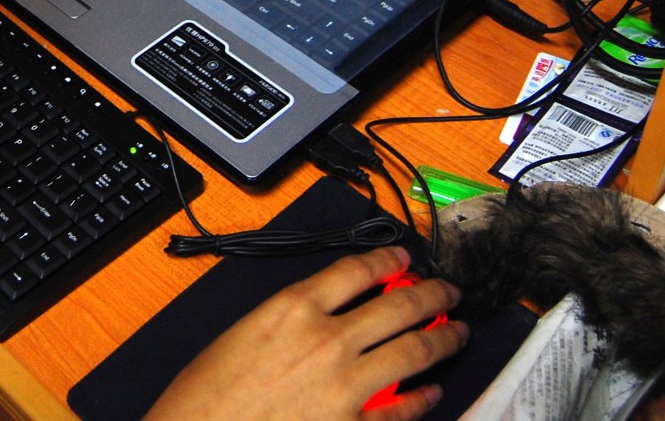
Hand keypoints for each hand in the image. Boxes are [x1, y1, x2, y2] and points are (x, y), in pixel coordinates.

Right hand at [143, 246, 468, 420]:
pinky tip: (433, 390)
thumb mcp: (244, 333)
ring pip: (413, 350)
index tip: (402, 259)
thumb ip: (291, 318)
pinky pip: (403, 408)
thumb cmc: (208, 394)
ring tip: (456, 332)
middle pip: (397, 305)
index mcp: (293, 308)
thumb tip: (326, 314)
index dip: (387, 260)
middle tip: (447, 291)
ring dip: (443, 338)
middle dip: (431, 294)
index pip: (356, 270)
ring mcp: (346, 385)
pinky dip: (424, 397)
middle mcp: (326, 340)